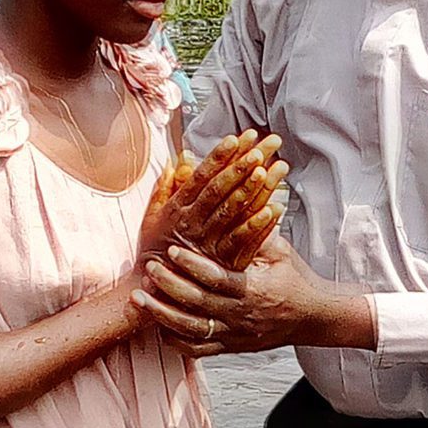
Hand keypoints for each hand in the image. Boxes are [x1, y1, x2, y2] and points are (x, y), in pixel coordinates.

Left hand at [134, 234, 377, 357]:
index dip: (192, 265)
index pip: (217, 278)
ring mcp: (235, 334)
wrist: (314, 316)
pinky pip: (198, 350)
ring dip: (163, 316)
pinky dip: (176, 341)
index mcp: (253, 289)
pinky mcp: (231, 347)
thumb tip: (237, 199)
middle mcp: (241, 314)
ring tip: (140, 300)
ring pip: (192, 331)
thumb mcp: (279, 252)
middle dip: (169, 287)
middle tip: (148, 270)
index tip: (172, 250)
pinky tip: (158, 327)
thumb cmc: (294, 278)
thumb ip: (255, 232)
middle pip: (198, 304)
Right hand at [142, 129, 288, 267]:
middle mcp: (192, 222)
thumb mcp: (152, 215)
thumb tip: (178, 159)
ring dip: (251, 190)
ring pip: (232, 211)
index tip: (235, 138)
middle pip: (219, 189)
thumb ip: (165, 186)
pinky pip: (243, 241)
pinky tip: (276, 209)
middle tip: (260, 147)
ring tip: (269, 170)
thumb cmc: (156, 249)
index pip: (200, 176)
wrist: (155, 290)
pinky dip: (260, 225)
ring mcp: (208, 242)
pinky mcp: (222, 262)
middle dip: (240, 166)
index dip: (218, 156)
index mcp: (178, 208)